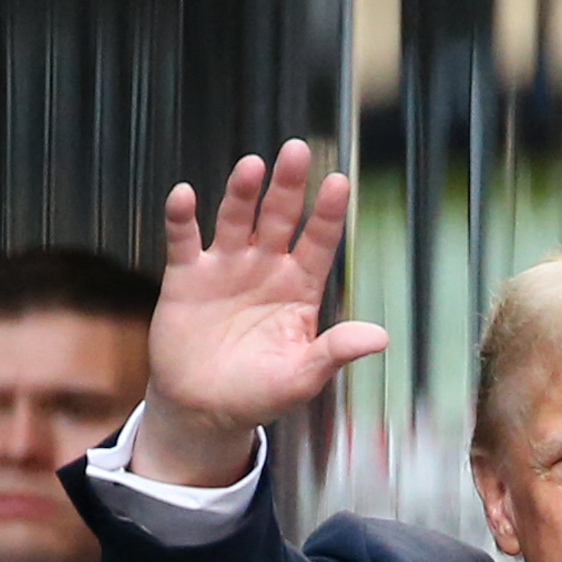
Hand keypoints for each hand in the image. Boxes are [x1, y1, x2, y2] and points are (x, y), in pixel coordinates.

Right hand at [131, 139, 388, 487]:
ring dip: (242, 193)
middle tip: (296, 151)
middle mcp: (265, 268)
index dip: (327, 214)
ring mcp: (225, 267)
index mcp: (299, 288)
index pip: (318, 243)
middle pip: (279, 218)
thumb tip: (380, 337)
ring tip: (252, 167)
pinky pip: (183, 239)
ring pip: (235, 219)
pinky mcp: (186, 276)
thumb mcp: (303, 377)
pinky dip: (181, 217)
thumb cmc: (259, 393)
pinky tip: (184, 196)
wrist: (204, 410)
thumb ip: (336, 351)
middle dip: (288, 186)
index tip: (338, 183)